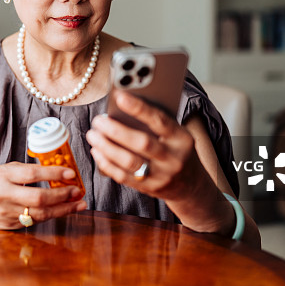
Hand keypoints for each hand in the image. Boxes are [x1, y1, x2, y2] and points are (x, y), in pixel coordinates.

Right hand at [0, 162, 86, 229]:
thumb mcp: (5, 169)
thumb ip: (26, 171)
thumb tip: (54, 172)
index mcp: (4, 176)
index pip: (32, 174)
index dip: (53, 173)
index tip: (70, 172)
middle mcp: (5, 195)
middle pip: (39, 198)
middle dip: (62, 196)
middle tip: (77, 191)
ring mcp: (7, 213)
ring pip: (40, 214)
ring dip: (63, 210)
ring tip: (78, 204)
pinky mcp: (9, 225)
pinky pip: (34, 221)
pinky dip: (50, 216)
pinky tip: (62, 211)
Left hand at [86, 90, 206, 201]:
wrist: (191, 185)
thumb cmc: (176, 150)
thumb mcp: (175, 134)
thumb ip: (154, 122)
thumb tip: (122, 105)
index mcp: (182, 138)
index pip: (160, 121)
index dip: (139, 108)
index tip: (119, 96)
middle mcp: (173, 158)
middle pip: (142, 143)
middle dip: (116, 130)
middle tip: (98, 120)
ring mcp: (162, 176)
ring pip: (129, 162)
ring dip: (106, 147)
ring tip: (93, 134)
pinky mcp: (149, 189)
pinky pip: (123, 176)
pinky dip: (106, 163)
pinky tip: (96, 151)